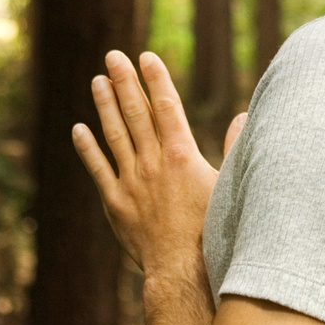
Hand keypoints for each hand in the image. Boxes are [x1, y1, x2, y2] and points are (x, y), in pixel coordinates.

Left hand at [72, 51, 218, 277]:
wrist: (182, 268)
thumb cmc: (212, 227)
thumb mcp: (230, 184)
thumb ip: (236, 147)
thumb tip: (245, 116)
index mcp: (181, 154)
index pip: (166, 106)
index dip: (155, 79)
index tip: (145, 56)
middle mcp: (152, 162)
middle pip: (136, 113)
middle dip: (124, 81)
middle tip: (113, 56)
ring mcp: (130, 181)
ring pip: (114, 135)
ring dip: (105, 106)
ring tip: (97, 81)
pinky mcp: (115, 202)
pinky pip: (97, 168)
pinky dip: (87, 147)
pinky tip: (79, 128)